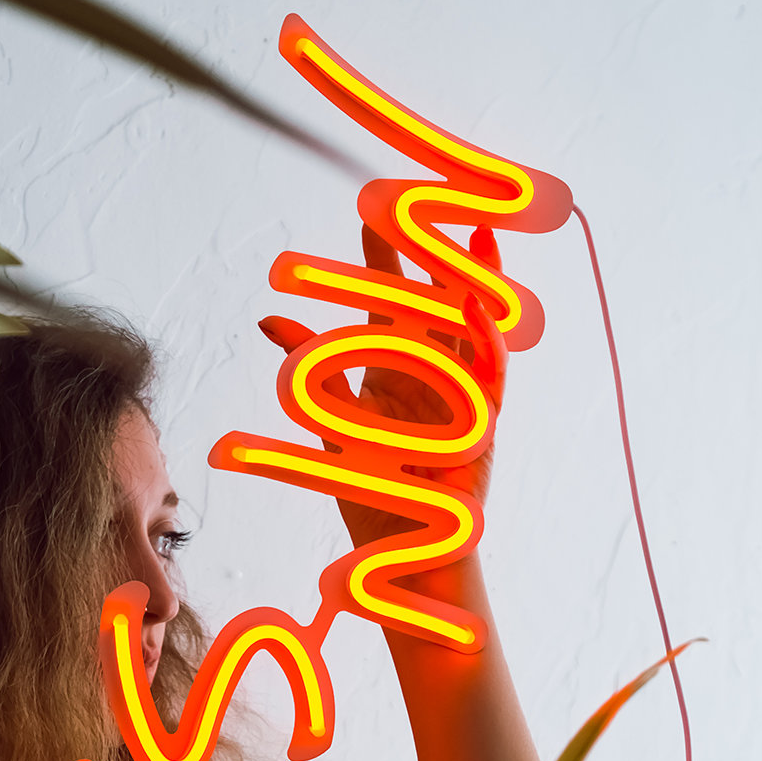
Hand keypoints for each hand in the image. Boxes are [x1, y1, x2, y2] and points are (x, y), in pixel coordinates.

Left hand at [259, 224, 507, 549]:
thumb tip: (270, 317)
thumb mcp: (331, 426)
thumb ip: (311, 371)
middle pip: (437, 303)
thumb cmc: (373, 497)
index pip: (392, 301)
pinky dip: (488, 345)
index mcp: (395, 370)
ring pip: (474, 332)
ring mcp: (462, 400)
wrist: (404, 560)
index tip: (371, 207)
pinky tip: (480, 310)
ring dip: (475, 285)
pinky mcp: (483, 430)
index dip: (384, 257)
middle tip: (425, 200)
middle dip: (433, 253)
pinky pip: (492, 380)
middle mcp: (433, 376)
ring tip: (473, 234)